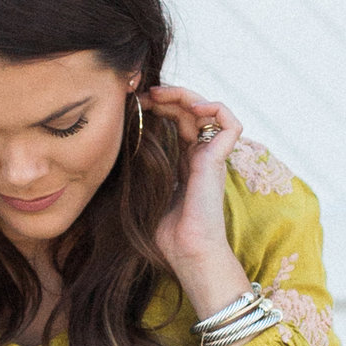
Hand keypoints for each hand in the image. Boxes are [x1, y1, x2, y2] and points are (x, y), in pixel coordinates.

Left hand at [141, 86, 249, 320]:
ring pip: (208, 110)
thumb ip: (140, 168)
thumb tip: (116, 145)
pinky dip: (215, 108)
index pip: (178, 122)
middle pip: (191, 111)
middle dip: (169, 96)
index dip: (161, 107)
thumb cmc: (165, 233)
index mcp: (185, 163)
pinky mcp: (217, 160)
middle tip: (146, 93)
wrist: (186, 252)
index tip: (137, 104)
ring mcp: (210, 156)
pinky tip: (193, 107)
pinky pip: (230, 123)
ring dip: (186, 95)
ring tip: (163, 95)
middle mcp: (200, 156)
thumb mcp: (144, 191)